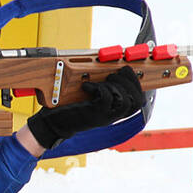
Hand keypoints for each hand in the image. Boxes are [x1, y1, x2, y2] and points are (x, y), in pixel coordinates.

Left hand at [26, 65, 144, 150]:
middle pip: (136, 101)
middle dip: (130, 82)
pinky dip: (99, 88)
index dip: (136, 83)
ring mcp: (104, 117)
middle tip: (114, 74)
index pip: (138, 100)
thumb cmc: (72, 109)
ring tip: (103, 80)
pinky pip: (106, 100)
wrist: (54, 124)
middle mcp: (113, 116)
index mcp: (114, 111)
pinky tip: (87, 86)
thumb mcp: (91, 99)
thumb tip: (111, 68)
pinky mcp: (93, 115)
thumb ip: (103, 89)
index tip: (127, 69)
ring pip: (125, 101)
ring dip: (116, 85)